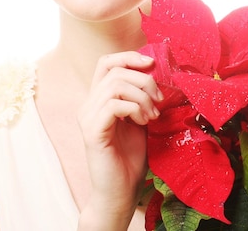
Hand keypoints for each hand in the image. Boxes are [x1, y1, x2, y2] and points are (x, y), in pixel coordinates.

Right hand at [77, 51, 161, 228]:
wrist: (122, 190)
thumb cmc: (131, 157)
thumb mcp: (140, 118)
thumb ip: (141, 96)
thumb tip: (154, 72)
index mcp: (98, 99)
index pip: (106, 62)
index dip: (129, 56)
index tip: (152, 64)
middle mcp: (88, 105)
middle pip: (115, 71)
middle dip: (144, 80)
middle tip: (159, 100)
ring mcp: (88, 118)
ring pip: (115, 85)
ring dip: (142, 97)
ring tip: (152, 116)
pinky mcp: (92, 132)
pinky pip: (114, 105)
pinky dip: (135, 108)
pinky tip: (143, 122)